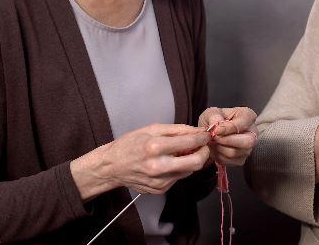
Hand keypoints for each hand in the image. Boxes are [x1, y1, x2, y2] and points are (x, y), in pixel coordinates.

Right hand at [84, 123, 210, 195]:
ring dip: (191, 161)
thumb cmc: (130, 144)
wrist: (112, 166)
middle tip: (203, 146)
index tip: (206, 135)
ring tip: (181, 152)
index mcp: (155, 147)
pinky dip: (179, 169)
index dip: (202, 138)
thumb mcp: (151, 129)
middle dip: (204, 153)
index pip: (190, 143)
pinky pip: (178, 178)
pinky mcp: (160, 189)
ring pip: (189, 171)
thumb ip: (177, 130)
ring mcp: (160, 181)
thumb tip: (197, 131)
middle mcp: (158, 166)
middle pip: (196, 163)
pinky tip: (168, 162)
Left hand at [198, 107, 257, 165]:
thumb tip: (217, 127)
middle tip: (214, 138)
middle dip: (226, 141)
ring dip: (219, 148)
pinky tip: (216, 148)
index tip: (216, 130)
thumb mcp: (211, 112)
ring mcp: (248, 148)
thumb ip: (214, 117)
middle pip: (247, 142)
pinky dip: (218, 156)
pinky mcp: (241, 159)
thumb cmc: (214, 120)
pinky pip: (229, 161)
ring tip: (213, 141)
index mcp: (248, 116)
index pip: (243, 123)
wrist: (211, 132)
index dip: (228, 128)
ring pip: (235, 152)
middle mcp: (252, 133)